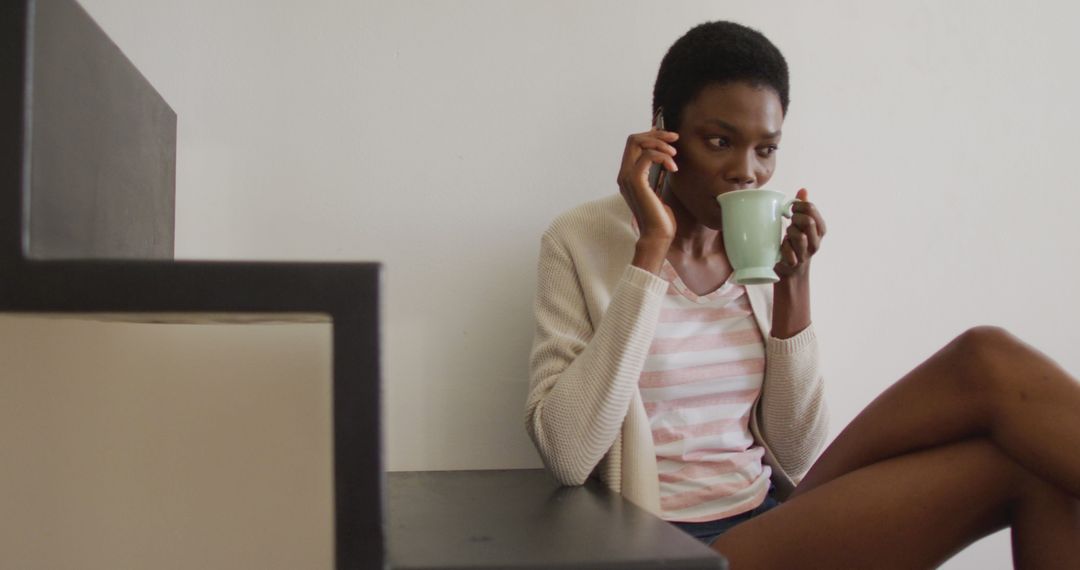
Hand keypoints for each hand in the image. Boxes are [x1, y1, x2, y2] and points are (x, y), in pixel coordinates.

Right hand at [616, 128, 678, 271]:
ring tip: (675, 155)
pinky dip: (663, 156)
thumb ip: (656, 174)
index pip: (634, 144)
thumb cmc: (660, 217)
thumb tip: (665, 157)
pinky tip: (673, 168)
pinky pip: (648, 156)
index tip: (670, 138)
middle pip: (634, 139)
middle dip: (656, 134)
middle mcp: (624, 174)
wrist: (657, 235)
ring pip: (638, 143)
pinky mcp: (636, 181)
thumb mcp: (658, 190)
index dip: (652, 136)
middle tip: (675, 139)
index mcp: (627, 175)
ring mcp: (627, 177)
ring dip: (661, 144)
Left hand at [775, 188, 826, 280]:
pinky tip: (781, 247)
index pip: (812, 209)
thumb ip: (804, 208)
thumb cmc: (796, 244)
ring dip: (789, 232)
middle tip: (789, 220)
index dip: (799, 205)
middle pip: (808, 222)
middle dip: (795, 217)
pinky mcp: (794, 263)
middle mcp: (816, 242)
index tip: (792, 208)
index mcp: (820, 230)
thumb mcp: (802, 226)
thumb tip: (803, 190)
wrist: (791, 272)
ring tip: (787, 234)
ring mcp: (806, 254)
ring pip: (799, 236)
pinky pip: (788, 252)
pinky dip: (783, 247)